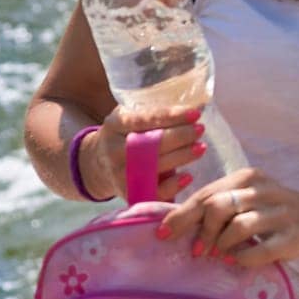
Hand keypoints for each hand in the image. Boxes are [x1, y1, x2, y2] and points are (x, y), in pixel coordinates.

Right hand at [84, 105, 206, 201]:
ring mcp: (119, 173)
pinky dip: (172, 186)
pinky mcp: (128, 193)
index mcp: (116, 125)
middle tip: (200, 129)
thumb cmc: (125, 135)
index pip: (145, 119)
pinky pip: (152, 191)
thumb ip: (154, 114)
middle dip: (180, 136)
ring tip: (200, 148)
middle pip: (150, 143)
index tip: (195, 113)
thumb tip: (196, 105)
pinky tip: (187, 176)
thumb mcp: (130, 117)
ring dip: (181, 157)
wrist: (98, 164)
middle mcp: (114, 150)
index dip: (171, 116)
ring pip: (153, 166)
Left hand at [156, 168, 298, 267]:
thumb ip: (216, 204)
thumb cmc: (268, 210)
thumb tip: (172, 224)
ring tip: (218, 255)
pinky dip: (243, 258)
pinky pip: (260, 250)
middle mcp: (265, 191)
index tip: (162, 233)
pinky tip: (237, 260)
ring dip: (222, 244)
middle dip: (202, 231)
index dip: (182, 215)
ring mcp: (281, 214)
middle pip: (219, 206)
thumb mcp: (245, 197)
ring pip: (239, 226)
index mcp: (249, 177)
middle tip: (196, 251)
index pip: (207, 193)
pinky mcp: (292, 237)